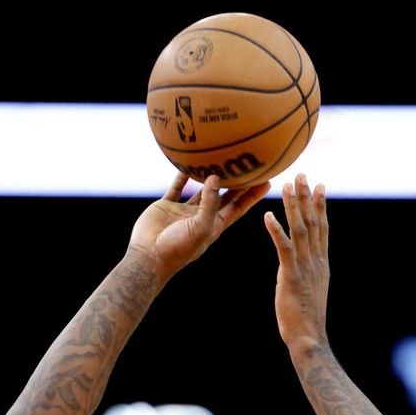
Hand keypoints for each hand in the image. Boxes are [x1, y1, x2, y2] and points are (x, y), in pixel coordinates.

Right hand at [129, 173, 269, 281]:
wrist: (148, 257)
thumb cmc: (179, 248)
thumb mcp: (201, 226)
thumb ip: (210, 203)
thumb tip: (216, 177)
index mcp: (215, 225)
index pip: (239, 207)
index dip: (253, 195)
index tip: (267, 180)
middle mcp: (202, 217)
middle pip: (224, 196)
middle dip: (236, 182)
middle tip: (247, 163)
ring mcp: (185, 211)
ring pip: (200, 190)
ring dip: (210, 176)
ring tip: (220, 157)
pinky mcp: (167, 206)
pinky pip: (176, 187)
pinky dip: (181, 175)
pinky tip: (187, 161)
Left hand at [264, 174, 329, 347]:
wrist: (309, 337)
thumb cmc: (306, 318)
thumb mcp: (311, 289)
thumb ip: (309, 272)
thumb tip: (304, 265)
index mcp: (321, 262)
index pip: (323, 227)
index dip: (320, 205)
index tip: (319, 185)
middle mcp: (316, 260)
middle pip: (314, 221)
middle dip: (307, 196)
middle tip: (302, 174)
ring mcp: (305, 267)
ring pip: (301, 229)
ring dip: (294, 206)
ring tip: (288, 185)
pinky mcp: (291, 276)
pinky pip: (284, 248)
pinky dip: (277, 231)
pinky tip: (269, 216)